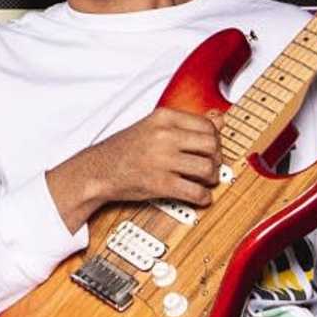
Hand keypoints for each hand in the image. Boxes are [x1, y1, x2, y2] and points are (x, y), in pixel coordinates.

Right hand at [49, 107, 223, 230]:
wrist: (97, 170)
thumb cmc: (124, 149)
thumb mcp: (153, 126)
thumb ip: (185, 123)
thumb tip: (219, 118)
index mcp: (163, 117)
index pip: (207, 125)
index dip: (214, 140)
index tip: (211, 148)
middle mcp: (164, 136)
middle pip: (211, 146)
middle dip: (216, 159)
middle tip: (211, 165)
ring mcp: (162, 160)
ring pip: (207, 169)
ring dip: (211, 179)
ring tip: (204, 181)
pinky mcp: (160, 184)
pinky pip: (194, 192)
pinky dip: (202, 198)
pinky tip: (199, 196)